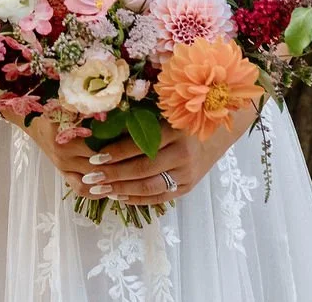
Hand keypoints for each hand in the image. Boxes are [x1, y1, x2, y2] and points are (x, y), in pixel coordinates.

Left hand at [15, 102, 260, 206]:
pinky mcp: (188, 186)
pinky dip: (138, 199)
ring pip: (150, 187)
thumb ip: (142, 120)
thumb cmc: (186, 115)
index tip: (94, 156)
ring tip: (100, 190)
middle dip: (113, 175)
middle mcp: (184, 154)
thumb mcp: (167, 111)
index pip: (142, 146)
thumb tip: (104, 128)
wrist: (220, 130)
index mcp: (177, 130)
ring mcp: (188, 174)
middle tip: (90, 177)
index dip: (116, 153)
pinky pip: (160, 197)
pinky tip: (119, 196)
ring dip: (122, 190)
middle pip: (143, 169)